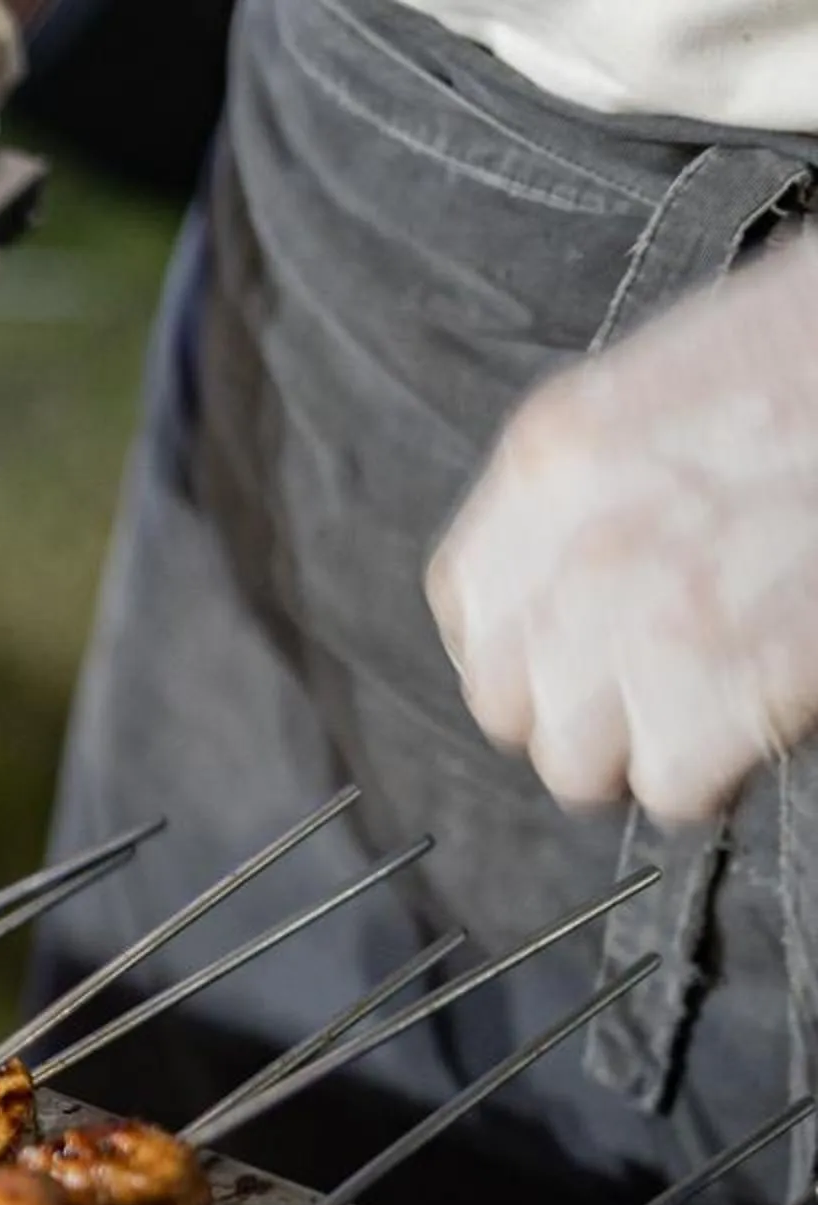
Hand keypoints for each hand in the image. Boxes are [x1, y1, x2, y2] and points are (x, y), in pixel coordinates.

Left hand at [431, 241, 817, 823]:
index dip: (526, 646)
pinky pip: (671, 786)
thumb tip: (587, 582)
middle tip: (655, 695)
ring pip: (576, 763)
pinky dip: (716, 776)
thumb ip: (605, 493)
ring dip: (644, 750)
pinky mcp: (716, 681)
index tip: (573, 654)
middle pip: (505, 702)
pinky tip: (758, 720)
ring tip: (713, 708)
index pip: (468, 605)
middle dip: (578, 713)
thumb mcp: (670, 396)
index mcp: (549, 459)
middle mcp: (567, 543)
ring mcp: (636, 618)